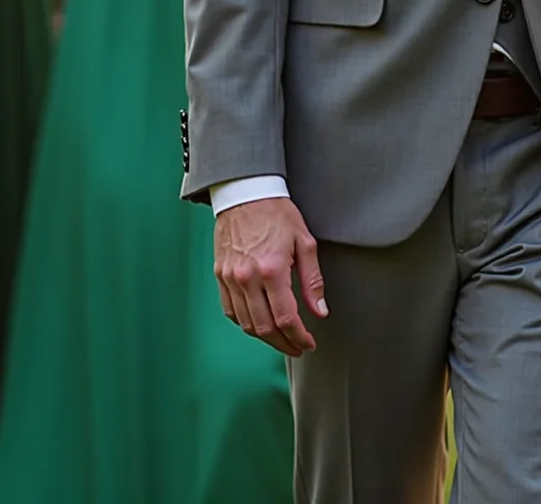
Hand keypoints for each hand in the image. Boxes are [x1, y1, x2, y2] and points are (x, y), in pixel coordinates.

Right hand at [215, 196, 325, 355]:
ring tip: (281, 339)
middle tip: (297, 347)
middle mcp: (248, 278)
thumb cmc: (277, 213)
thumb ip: (312, 280)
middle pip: (264, 328)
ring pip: (246, 324)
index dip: (299, 337)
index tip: (309, 343)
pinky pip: (230, 310)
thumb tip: (319, 310)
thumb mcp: (305, 242)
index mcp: (272, 270)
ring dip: (265, 338)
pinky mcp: (220, 275)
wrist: (245, 193)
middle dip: (284, 344)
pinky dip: (245, 323)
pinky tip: (258, 324)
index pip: (286, 318)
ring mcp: (231, 278)